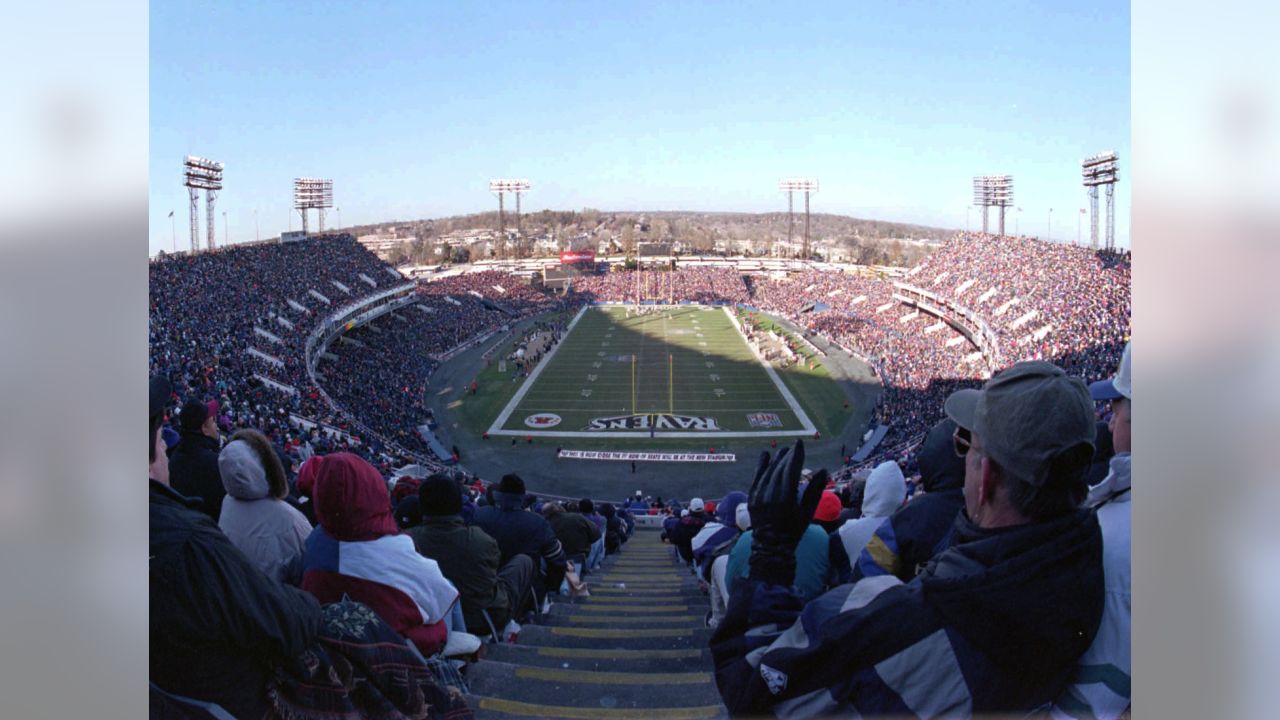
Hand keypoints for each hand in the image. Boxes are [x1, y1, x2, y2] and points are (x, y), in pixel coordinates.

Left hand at [746, 440, 826, 586]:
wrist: (772, 546)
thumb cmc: (794, 530)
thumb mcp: (808, 512)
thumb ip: (815, 490)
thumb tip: (823, 470)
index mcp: (786, 499)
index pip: (791, 470)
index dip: (796, 455)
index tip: (800, 443)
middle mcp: (770, 495)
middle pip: (779, 468)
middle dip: (787, 456)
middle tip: (794, 447)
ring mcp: (758, 496)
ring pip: (768, 471)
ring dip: (776, 459)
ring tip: (784, 450)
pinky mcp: (751, 497)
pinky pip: (757, 477)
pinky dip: (761, 466)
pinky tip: (766, 455)